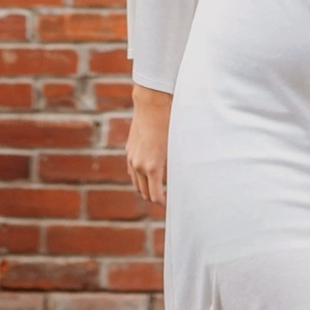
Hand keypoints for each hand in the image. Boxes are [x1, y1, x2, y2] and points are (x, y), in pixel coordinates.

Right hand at [125, 84, 172, 206]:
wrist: (152, 103)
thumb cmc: (170, 122)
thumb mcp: (176, 146)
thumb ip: (175, 165)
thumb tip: (180, 179)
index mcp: (152, 167)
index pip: (155, 195)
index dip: (163, 203)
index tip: (170, 205)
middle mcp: (138, 165)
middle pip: (144, 192)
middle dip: (154, 197)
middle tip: (166, 199)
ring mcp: (131, 158)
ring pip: (136, 183)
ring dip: (145, 188)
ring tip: (157, 189)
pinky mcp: (129, 150)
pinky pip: (131, 171)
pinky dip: (139, 177)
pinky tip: (148, 175)